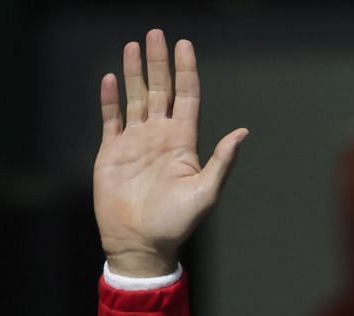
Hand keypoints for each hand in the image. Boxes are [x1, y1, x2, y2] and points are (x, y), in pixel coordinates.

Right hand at [95, 30, 248, 277]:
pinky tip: (110, 77)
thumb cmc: (176, 223)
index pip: (186, 97)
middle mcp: (160, 137)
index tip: (184, 44)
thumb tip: (243, 132)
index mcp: (183, 143)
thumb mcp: (205, 192)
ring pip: (136, 97)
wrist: (140, 243)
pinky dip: (110, 98)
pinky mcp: (112, 152)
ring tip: (133, 45)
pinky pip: (111, 118)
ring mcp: (135, 142)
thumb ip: (222, 161)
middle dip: (159, 62)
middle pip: (160, 90)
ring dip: (134, 72)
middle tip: (156, 34)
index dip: (186, 71)